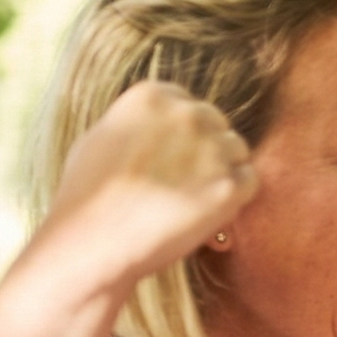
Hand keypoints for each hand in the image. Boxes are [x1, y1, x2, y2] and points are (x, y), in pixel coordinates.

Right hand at [43, 81, 258, 292]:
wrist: (92, 240)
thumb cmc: (86, 194)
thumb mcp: (101, 135)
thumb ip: (138, 122)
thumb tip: (160, 126)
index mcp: (152, 96)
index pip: (189, 104)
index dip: (184, 134)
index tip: (172, 156)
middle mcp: (186, 115)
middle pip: (217, 125)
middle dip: (206, 149)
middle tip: (184, 181)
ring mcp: (211, 150)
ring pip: (237, 151)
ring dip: (223, 171)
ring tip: (191, 198)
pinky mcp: (228, 187)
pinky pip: (250, 181)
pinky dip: (235, 196)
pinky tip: (208, 210)